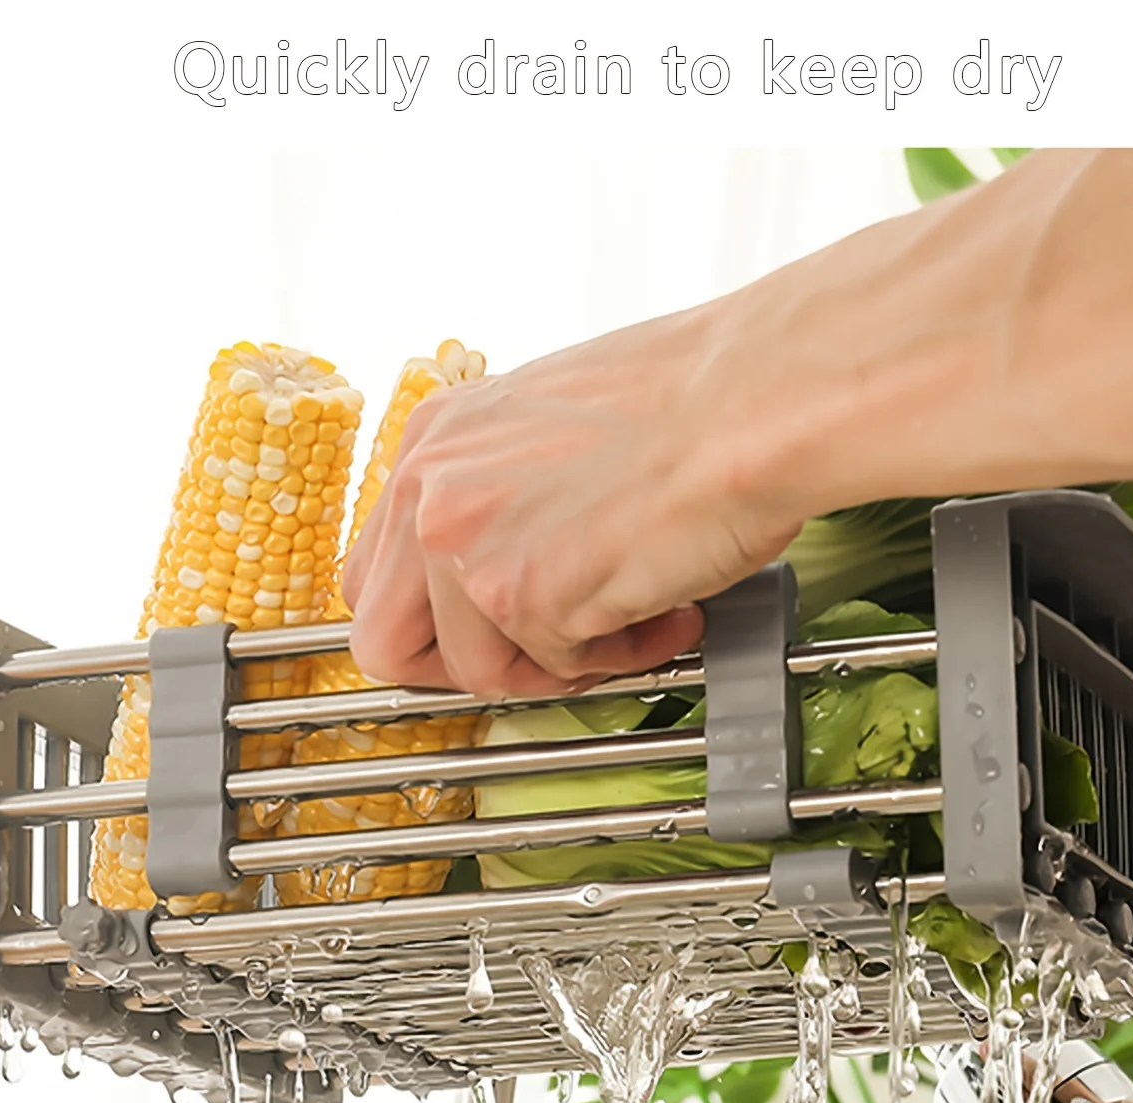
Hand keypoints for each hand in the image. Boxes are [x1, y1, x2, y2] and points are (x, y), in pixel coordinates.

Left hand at [341, 302, 806, 696]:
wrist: (752, 401)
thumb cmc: (687, 402)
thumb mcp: (550, 431)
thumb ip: (501, 500)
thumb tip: (504, 566)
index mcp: (433, 440)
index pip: (381, 571)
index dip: (437, 621)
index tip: (493, 628)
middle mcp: (429, 488)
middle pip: (383, 641)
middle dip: (466, 666)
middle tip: (540, 655)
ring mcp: (465, 546)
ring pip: (474, 672)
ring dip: (556, 665)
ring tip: (627, 618)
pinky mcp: (520, 596)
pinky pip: (556, 670)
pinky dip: (618, 655)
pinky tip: (662, 605)